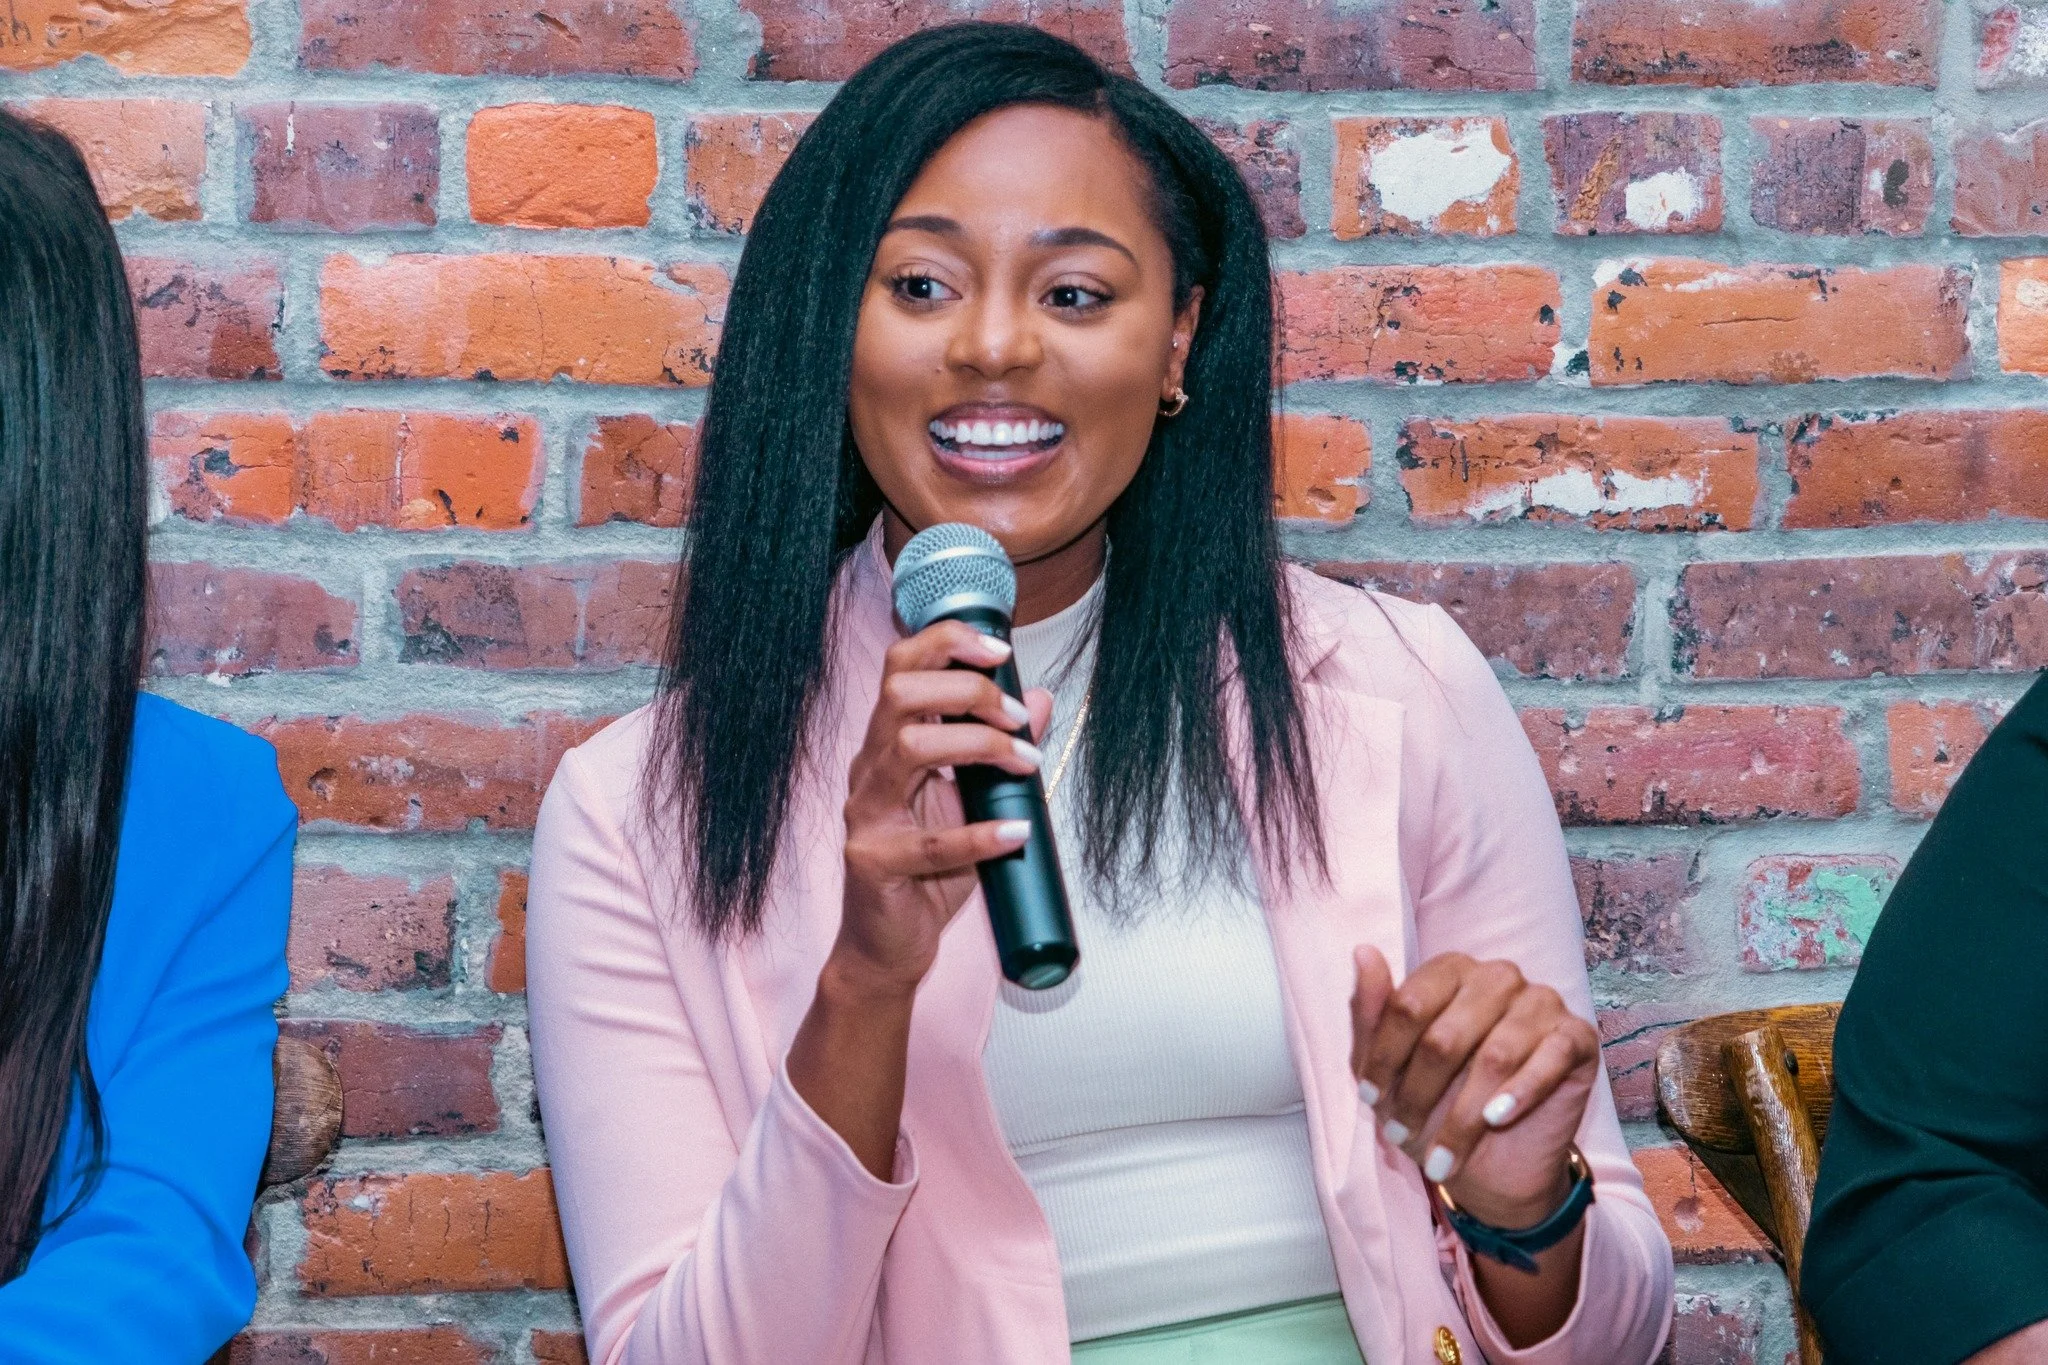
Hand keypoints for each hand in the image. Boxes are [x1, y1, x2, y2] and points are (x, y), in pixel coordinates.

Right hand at [832, 620, 1053, 996]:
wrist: (890, 946)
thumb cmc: (928, 873)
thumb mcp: (975, 801)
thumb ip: (1001, 748)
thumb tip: (1040, 697)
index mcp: (888, 744)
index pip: (901, 667)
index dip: (947, 643)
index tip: (1001, 651)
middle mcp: (869, 769)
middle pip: (900, 692)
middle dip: (969, 691)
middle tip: (1018, 719)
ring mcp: (866, 813)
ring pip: (909, 748)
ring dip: (979, 746)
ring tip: (1022, 764)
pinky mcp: (874, 861)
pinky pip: (929, 843)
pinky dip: (981, 835)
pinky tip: (1016, 834)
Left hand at [1350, 946, 1599, 1228]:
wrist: (1488, 1166)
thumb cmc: (1432, 1105)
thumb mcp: (1386, 1068)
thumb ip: (1372, 1012)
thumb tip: (1362, 951)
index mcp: (1450, 971)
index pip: (1408, 1005)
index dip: (1384, 1057)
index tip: (1369, 1099)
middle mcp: (1498, 976)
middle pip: (1446, 1034)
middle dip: (1418, 1094)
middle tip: (1400, 1135)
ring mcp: (1542, 1002)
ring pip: (1495, 1056)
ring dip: (1463, 1116)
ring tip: (1443, 1155)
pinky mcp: (1578, 1036)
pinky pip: (1552, 1057)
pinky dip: (1522, 1093)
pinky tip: (1497, 1119)